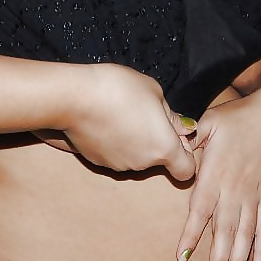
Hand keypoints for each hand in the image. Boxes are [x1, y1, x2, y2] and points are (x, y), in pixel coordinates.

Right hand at [62, 63, 195, 179]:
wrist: (74, 98)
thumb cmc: (119, 89)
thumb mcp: (154, 92)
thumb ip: (172, 116)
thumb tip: (184, 128)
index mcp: (164, 148)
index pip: (186, 171)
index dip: (186, 157)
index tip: (177, 139)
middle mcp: (143, 164)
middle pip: (158, 160)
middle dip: (156, 141)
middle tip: (145, 115)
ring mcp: (119, 165)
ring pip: (136, 157)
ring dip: (135, 142)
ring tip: (122, 115)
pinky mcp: (98, 162)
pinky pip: (115, 155)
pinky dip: (115, 143)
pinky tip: (105, 122)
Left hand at [175, 95, 260, 260]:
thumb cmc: (238, 118)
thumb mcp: (209, 122)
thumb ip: (189, 139)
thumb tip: (169, 146)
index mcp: (216, 175)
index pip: (200, 211)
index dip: (191, 236)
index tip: (181, 259)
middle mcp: (235, 191)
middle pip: (225, 232)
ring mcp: (254, 197)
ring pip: (246, 236)